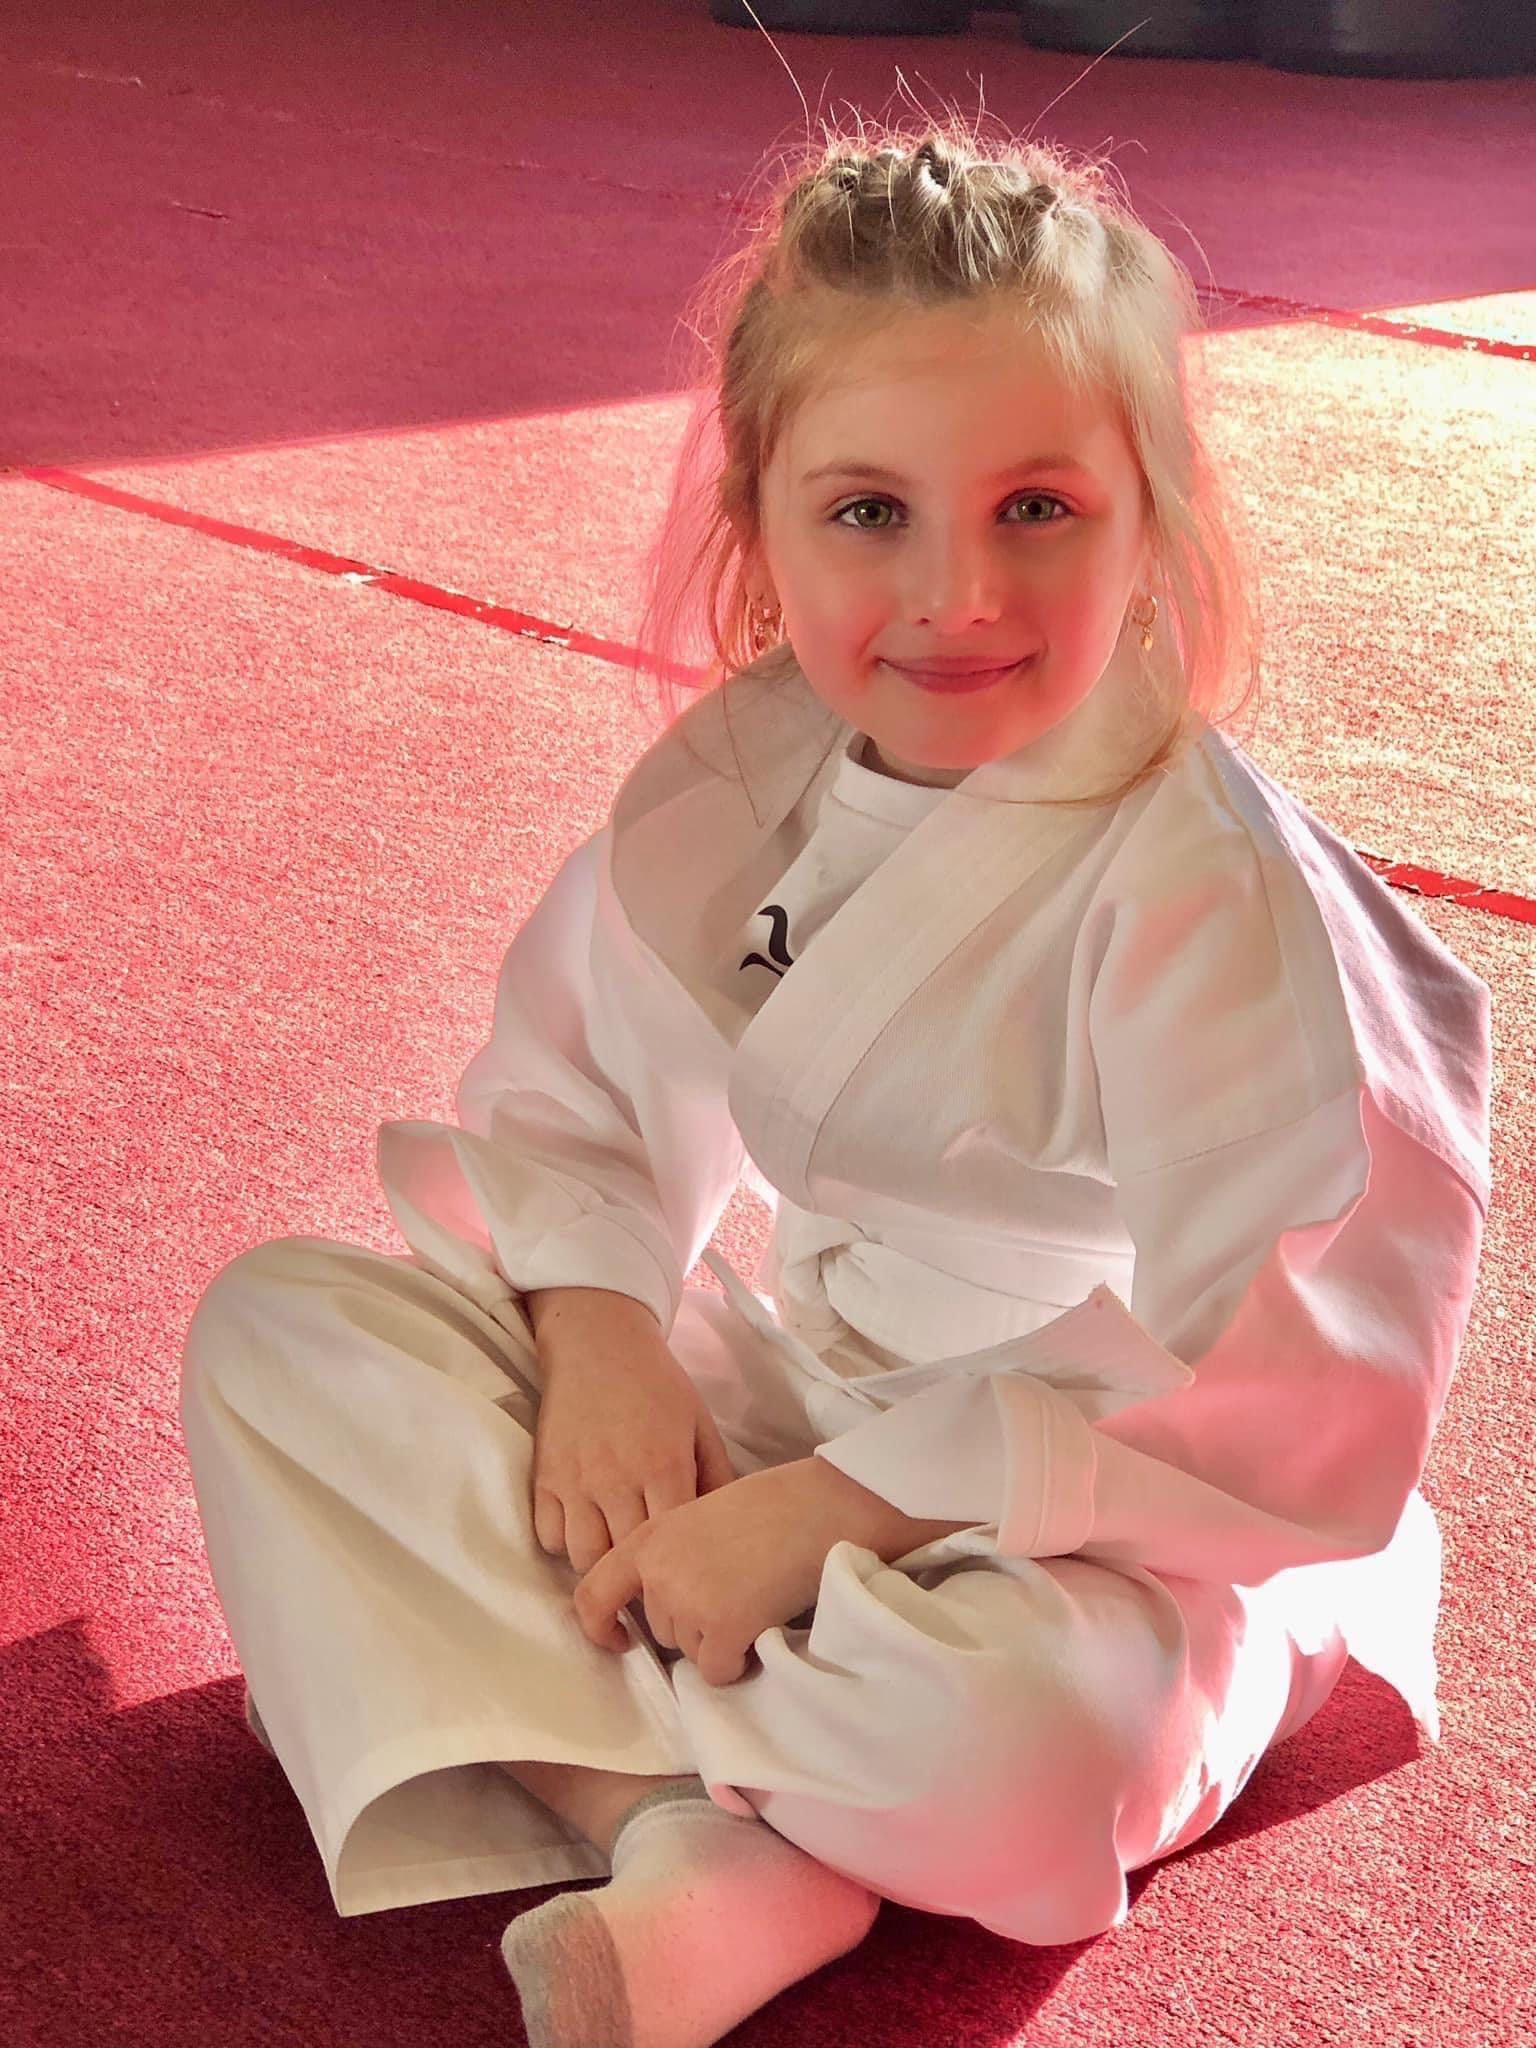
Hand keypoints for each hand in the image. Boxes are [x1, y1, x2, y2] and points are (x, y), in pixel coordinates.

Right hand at [528, 1292, 738, 1574]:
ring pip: (583, 1559)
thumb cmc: (657, 1384)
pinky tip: (586, 1531)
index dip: (680, 1572)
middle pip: (626, 1561)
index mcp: (663, 1467)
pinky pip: (549, 1537)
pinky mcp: (544, 1478)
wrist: (598, 1342)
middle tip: (654, 1588)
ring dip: (602, 1564)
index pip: (671, 1545)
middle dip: (642, 1580)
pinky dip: (566, 1544)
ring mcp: (575, 1481)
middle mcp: (616, 1480)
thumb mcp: (700, 1424)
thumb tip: (728, 1528)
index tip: (688, 1583)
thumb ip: (717, 1477)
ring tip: (618, 1561)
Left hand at [572, 1460, 854, 1687]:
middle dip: (694, 1625)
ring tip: (754, 1599)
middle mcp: (659, 1572)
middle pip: (660, 1630)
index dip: (600, 1626)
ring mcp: (688, 1601)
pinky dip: (740, 1661)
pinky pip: (718, 1671)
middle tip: (736, 1591)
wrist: (818, 1507)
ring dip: (719, 1641)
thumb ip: (670, 1554)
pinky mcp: (722, 1627)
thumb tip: (661, 1603)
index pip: (592, 1594)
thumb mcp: (699, 1514)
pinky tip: (762, 1627)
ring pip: (691, 1653)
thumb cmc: (770, 1506)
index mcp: (648, 1538)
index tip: (622, 1638)